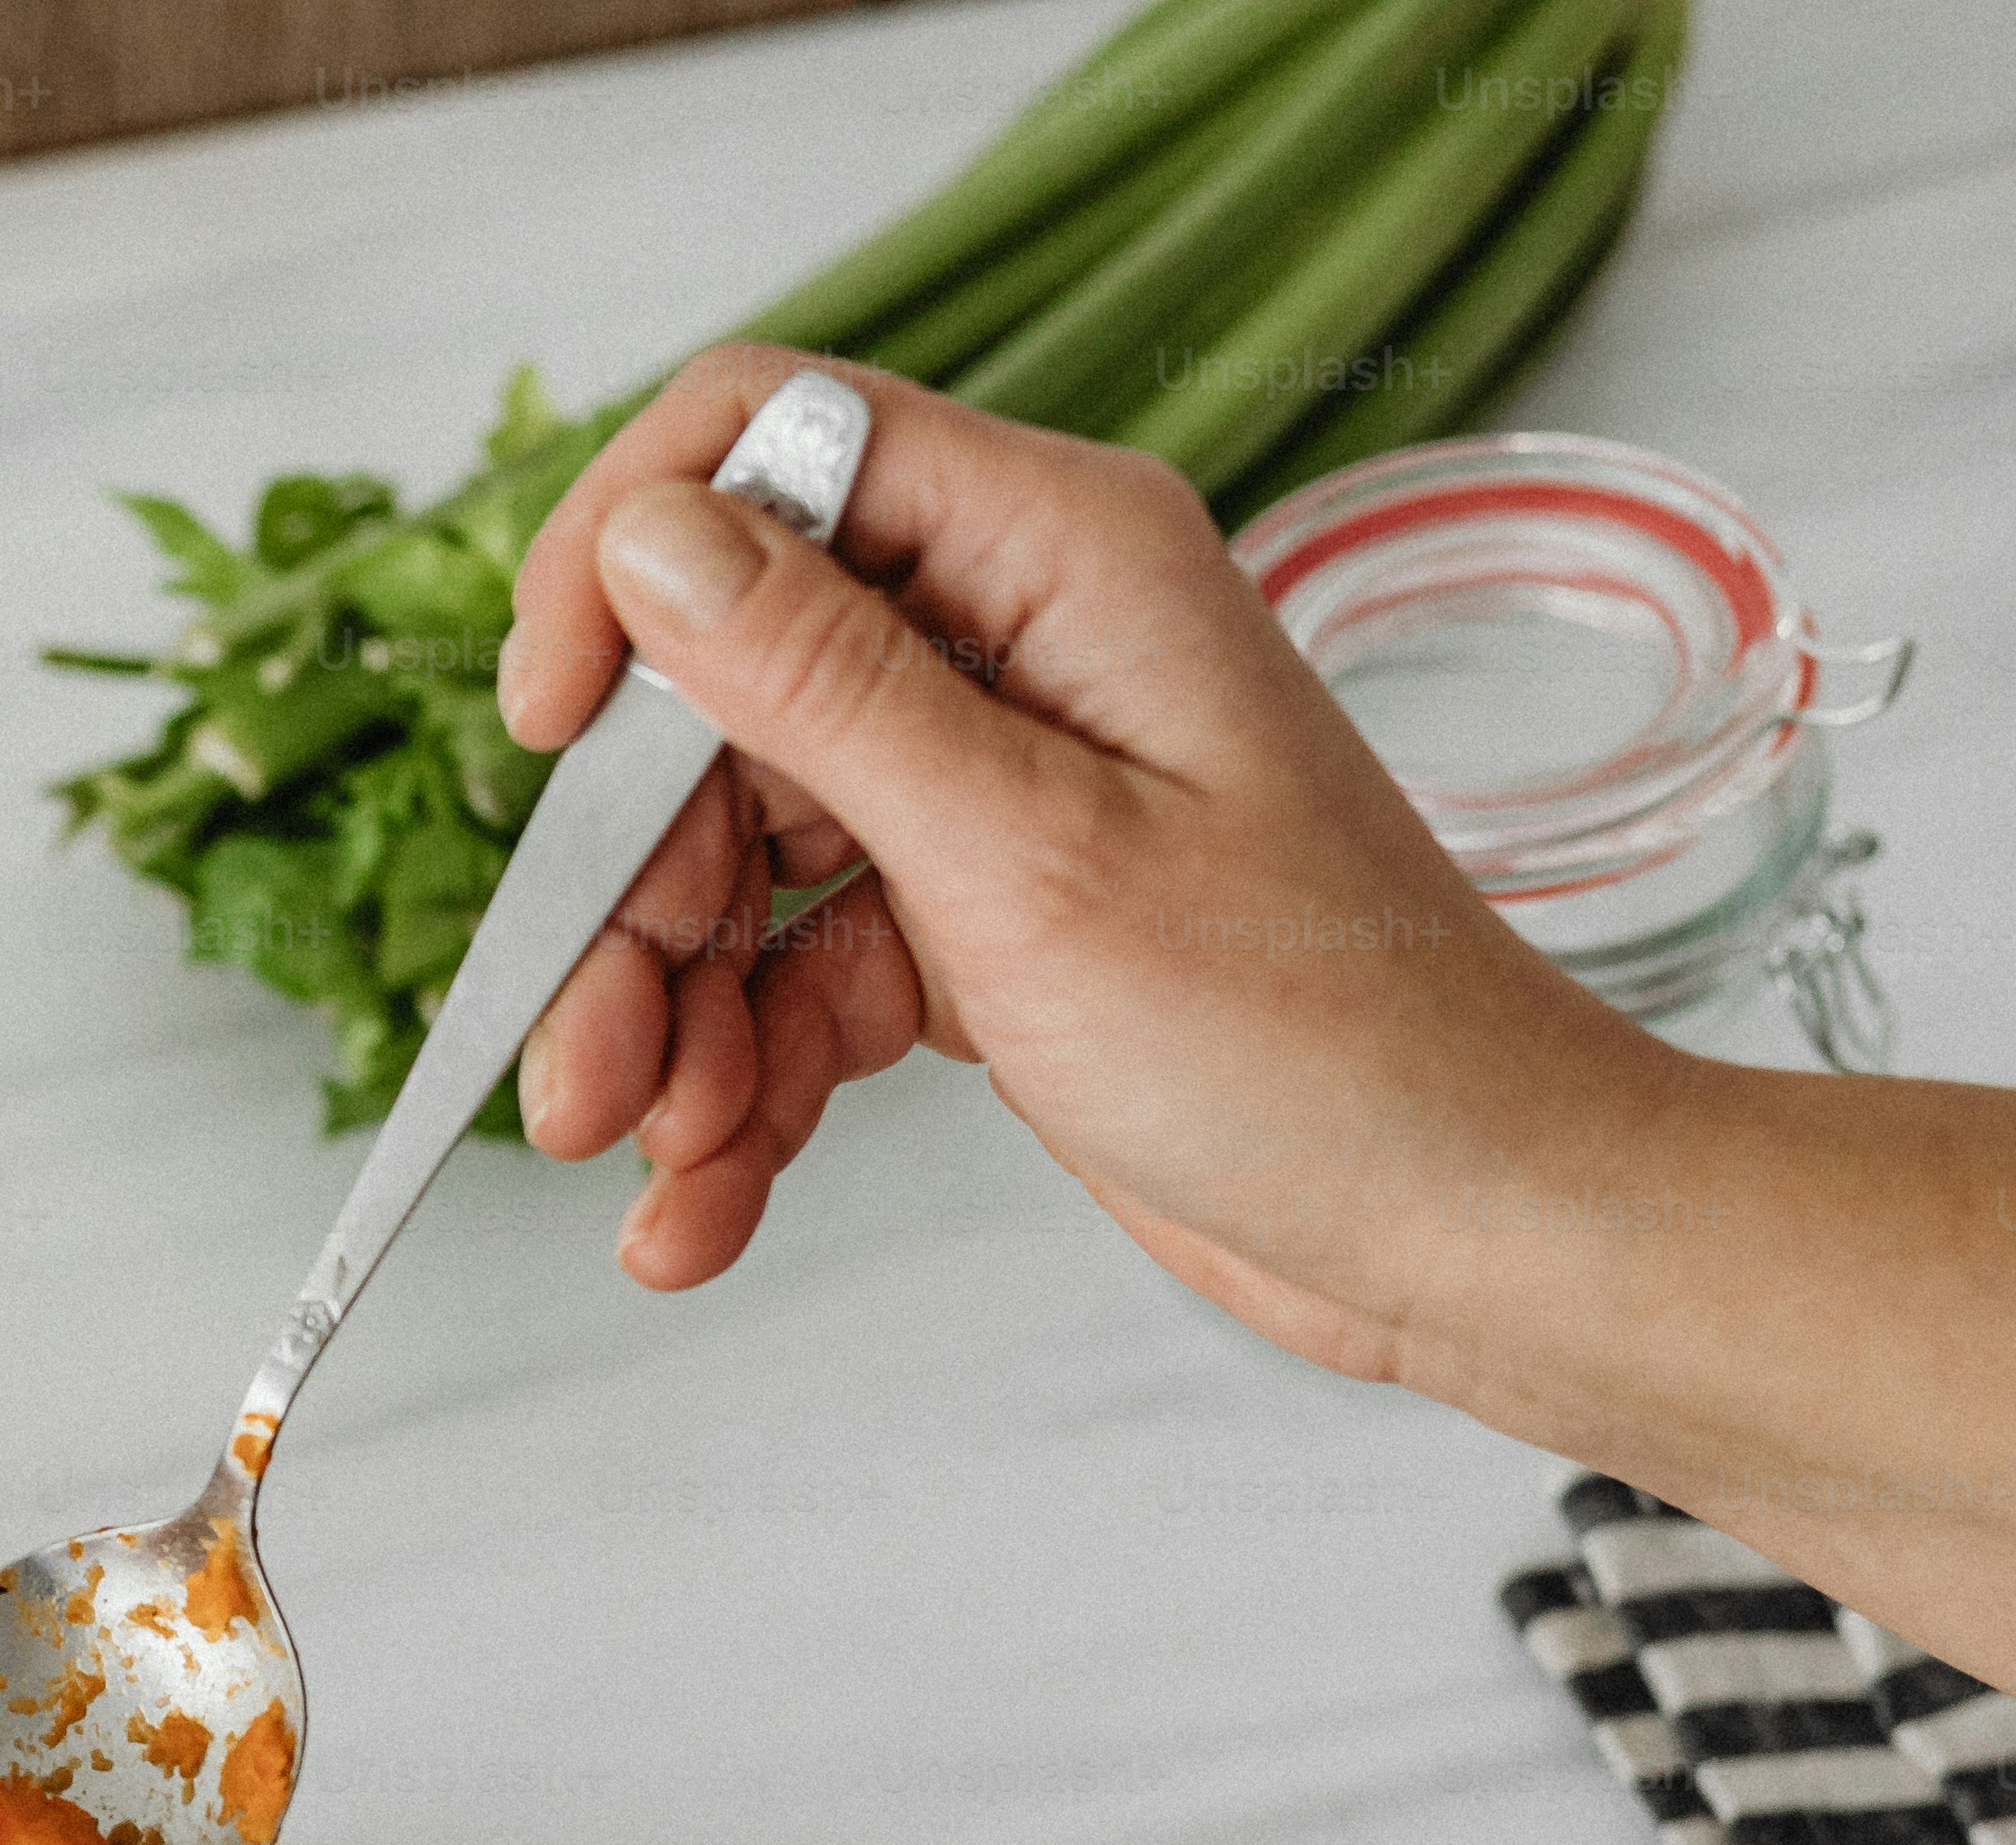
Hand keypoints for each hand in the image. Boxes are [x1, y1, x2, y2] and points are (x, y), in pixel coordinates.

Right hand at [491, 347, 1667, 1378]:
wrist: (1467, 1225)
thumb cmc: (1325, 1046)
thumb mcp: (1032, 861)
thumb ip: (827, 687)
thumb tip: (654, 539)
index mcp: (1058, 556)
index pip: (769, 447)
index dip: (623, 568)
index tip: (548, 734)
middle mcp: (1020, 642)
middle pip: (718, 698)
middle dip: (629, 895)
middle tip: (580, 1071)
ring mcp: (998, 785)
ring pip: (738, 856)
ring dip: (668, 1021)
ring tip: (658, 1169)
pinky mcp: (987, 918)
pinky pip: (800, 973)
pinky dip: (740, 1087)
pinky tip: (703, 1207)